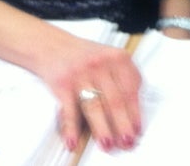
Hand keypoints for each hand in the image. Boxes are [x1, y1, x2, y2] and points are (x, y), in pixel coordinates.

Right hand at [0, 1, 143, 152]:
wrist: (52, 45)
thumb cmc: (85, 57)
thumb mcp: (110, 60)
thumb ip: (124, 81)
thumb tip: (134, 115)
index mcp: (118, 58)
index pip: (132, 89)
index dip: (135, 113)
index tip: (137, 130)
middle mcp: (101, 64)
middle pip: (115, 100)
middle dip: (122, 125)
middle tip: (126, 142)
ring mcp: (80, 73)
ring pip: (94, 106)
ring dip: (102, 129)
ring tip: (107, 144)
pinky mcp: (62, 83)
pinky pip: (68, 109)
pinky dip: (71, 128)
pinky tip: (74, 140)